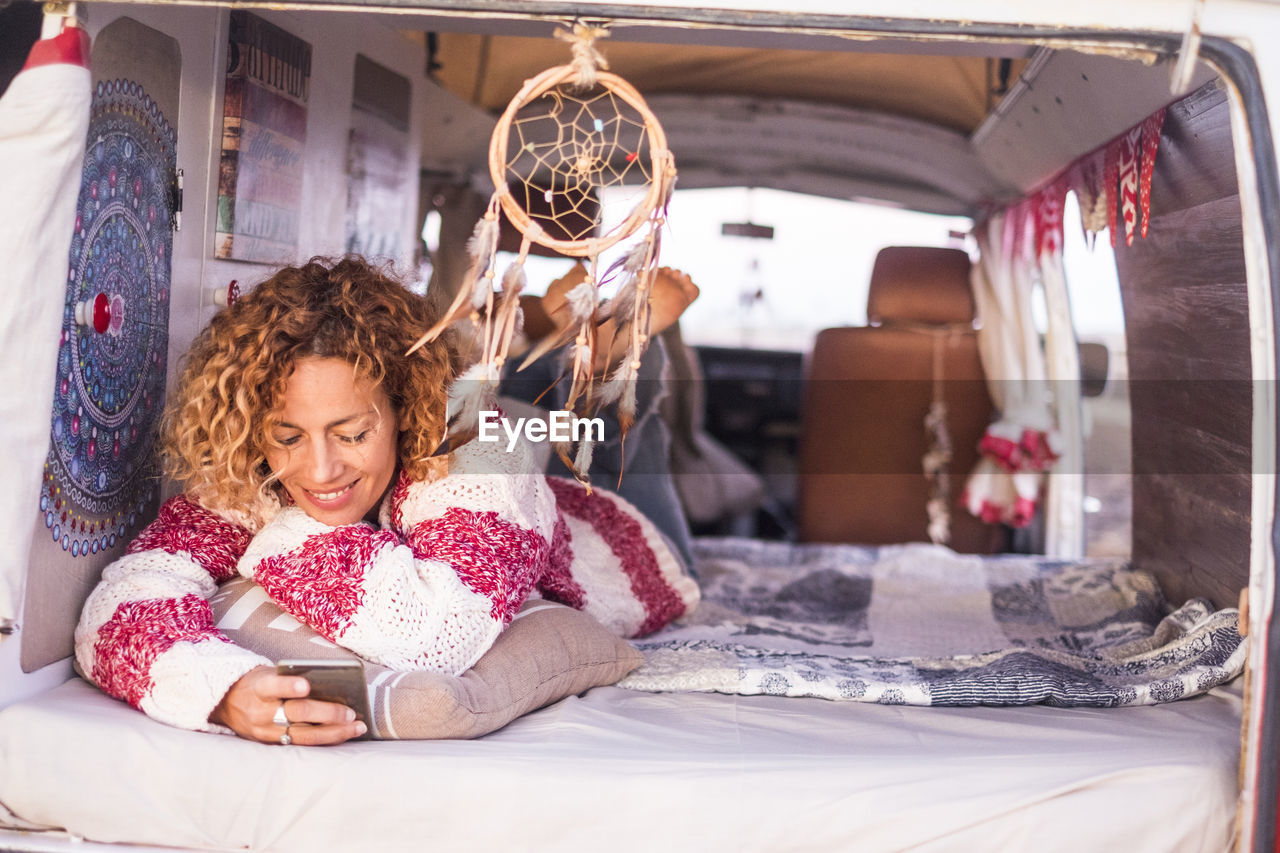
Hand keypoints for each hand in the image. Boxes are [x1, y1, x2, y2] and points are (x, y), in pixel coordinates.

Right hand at [209, 665, 366, 744]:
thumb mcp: (267, 673)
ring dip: (334, 732)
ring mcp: (265, 731)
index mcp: (259, 687)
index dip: (288, 686)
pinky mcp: (270, 744)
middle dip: (327, 714)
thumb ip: (290, 678)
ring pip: (304, 735)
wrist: (226, 702)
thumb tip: (331, 683)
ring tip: (357, 727)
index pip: (273, 686)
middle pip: (296, 713)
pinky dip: (324, 740)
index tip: (306, 686)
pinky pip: (302, 744)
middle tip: (350, 713)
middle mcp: (260, 711)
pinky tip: (343, 735)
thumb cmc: (258, 682)